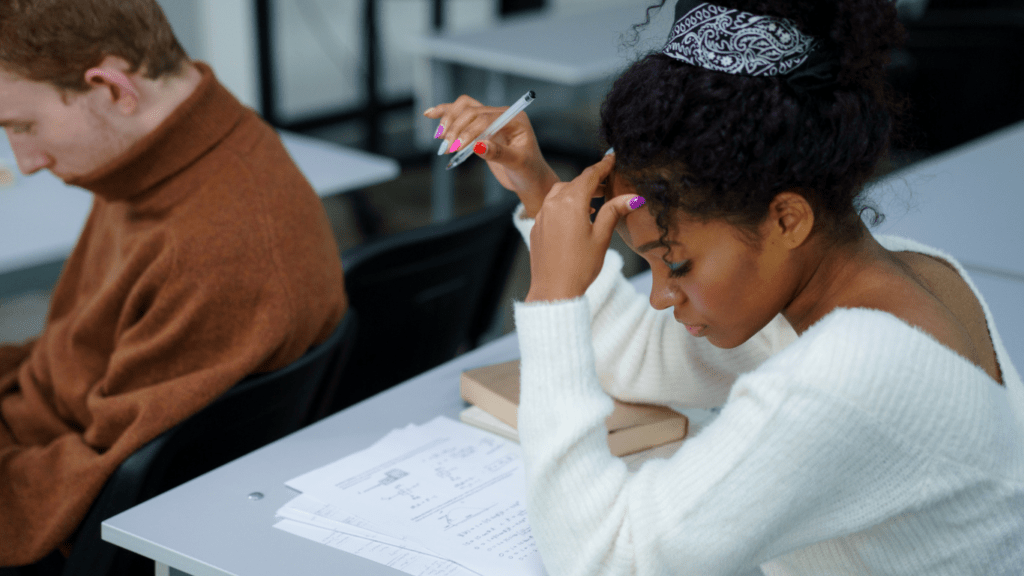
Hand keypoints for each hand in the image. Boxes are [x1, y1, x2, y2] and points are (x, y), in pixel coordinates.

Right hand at [424, 95, 559, 217]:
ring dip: (449, 121)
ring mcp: (491, 119)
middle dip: (456, 128)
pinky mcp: (481, 127)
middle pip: (472, 111)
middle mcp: (502, 115)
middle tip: (447, 148)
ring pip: (464, 109)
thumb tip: (478, 145)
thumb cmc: (528, 171)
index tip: (456, 147)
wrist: (530, 179)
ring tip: (440, 139)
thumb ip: (498, 153)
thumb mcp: (517, 163)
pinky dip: (446, 114)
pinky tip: (430, 114)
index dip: (468, 131)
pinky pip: (462, 115)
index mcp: (514, 119)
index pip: (485, 118)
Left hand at [525, 154, 642, 301]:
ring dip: (577, 192)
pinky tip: (576, 217)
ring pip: (560, 192)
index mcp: (571, 203)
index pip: (590, 176)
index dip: (603, 166)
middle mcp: (553, 204)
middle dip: (592, 181)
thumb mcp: (602, 237)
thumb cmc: (580, 266)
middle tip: (608, 184)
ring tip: (594, 202)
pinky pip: (551, 206)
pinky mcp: (537, 226)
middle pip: (575, 182)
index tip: (612, 157)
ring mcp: (542, 215)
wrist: (553, 290)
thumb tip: (632, 197)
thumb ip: (613, 212)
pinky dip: (564, 204)